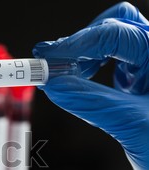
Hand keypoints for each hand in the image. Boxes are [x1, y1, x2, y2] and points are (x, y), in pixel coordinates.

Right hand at [33, 2, 148, 169]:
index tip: (47, 58)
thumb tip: (54, 85)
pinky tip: (79, 81)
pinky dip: (91, 68)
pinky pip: (114, 62)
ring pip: (115, 41)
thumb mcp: (132, 125)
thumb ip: (91, 103)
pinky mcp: (143, 82)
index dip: (77, 44)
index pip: (116, 34)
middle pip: (116, 26)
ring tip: (61, 73)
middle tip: (51, 63)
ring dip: (85, 54)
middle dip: (81, 43)